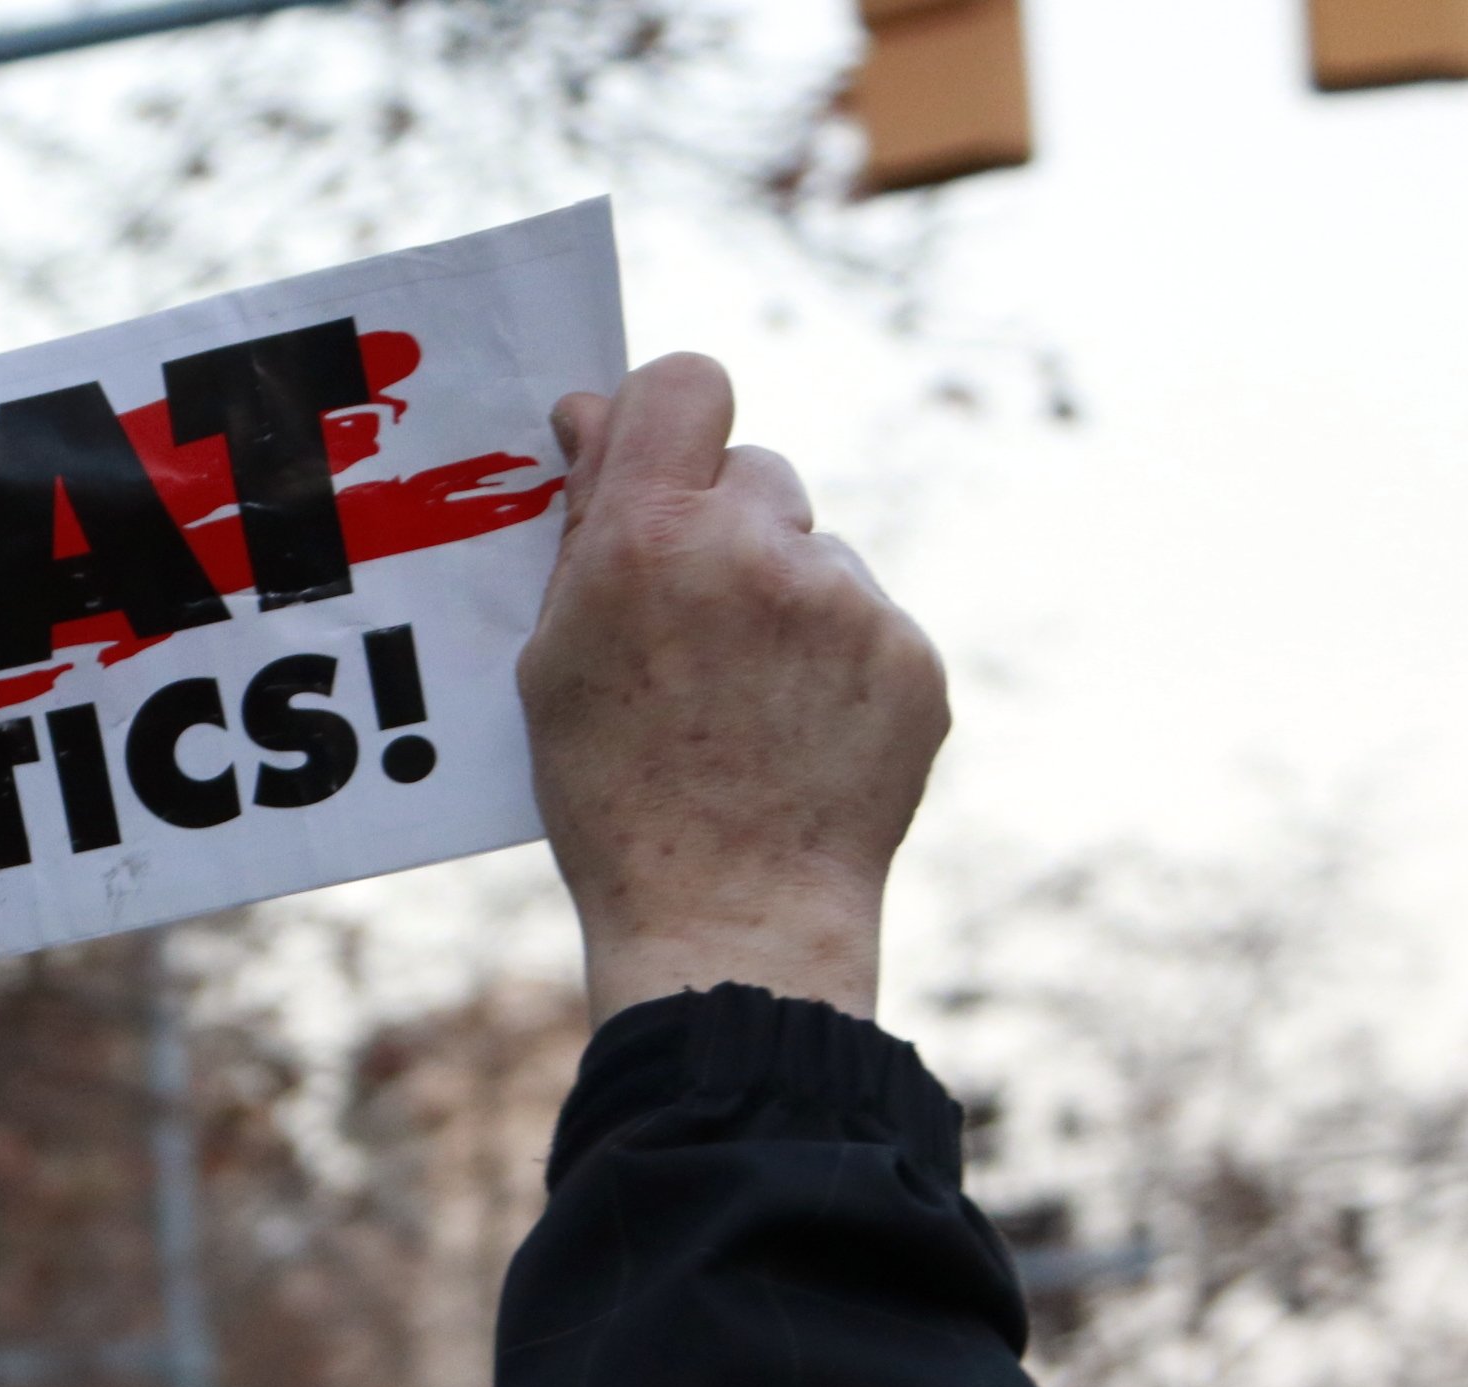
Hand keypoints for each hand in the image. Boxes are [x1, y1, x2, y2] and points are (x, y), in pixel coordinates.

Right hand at [518, 354, 945, 1024]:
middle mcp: (759, 551)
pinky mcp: (913, 658)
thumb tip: (597, 417)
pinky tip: (795, 739)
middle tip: (690, 627)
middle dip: (723, 527)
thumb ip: (583, 532)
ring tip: (743, 707)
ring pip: (815, 553)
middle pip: (757, 470)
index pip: (684, 383)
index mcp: (651, 542)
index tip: (653, 465)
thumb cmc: (615, 803)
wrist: (729, 921)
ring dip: (781, 600)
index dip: (665, 417)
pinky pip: (866, 624)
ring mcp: (848, 604)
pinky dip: (833, 665)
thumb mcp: (554, 664)